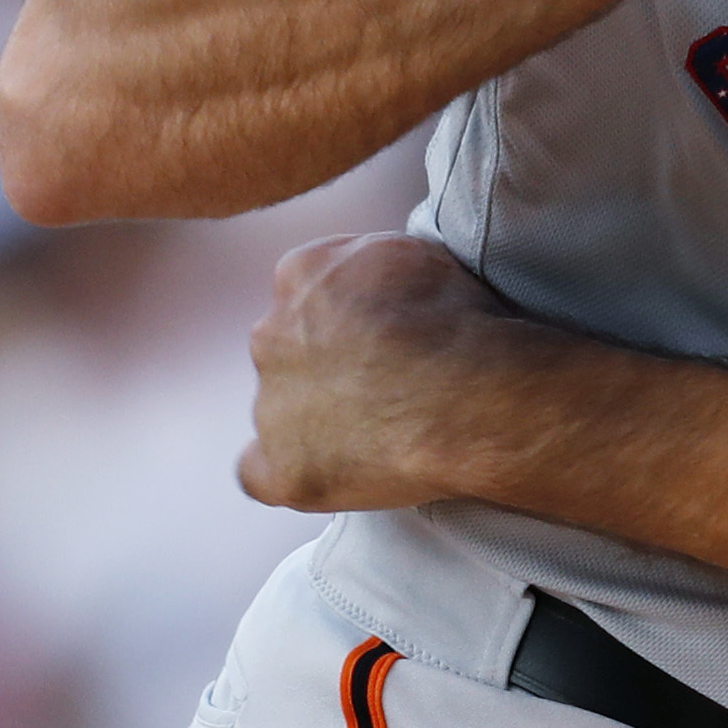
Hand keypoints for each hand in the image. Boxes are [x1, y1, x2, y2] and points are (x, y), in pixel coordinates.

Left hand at [242, 234, 535, 512]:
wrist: (469, 397)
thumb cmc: (459, 325)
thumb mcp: (418, 253)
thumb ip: (373, 264)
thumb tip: (377, 283)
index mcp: (301, 275)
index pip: (307, 291)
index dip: (346, 319)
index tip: (381, 336)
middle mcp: (271, 335)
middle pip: (287, 350)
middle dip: (327, 366)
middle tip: (384, 386)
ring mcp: (271, 406)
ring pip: (279, 410)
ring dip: (315, 419)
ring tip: (380, 434)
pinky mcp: (281, 468)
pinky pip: (259, 473)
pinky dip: (287, 472)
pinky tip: (324, 473)